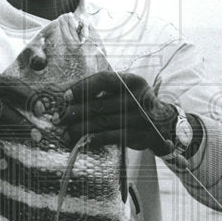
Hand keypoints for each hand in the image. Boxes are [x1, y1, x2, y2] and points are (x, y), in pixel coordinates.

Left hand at [59, 71, 176, 155]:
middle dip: (73, 112)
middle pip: (98, 105)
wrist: (163, 123)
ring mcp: (139, 118)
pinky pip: (110, 137)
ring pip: (101, 123)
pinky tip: (83, 140)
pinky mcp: (139, 135)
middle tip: (58, 118)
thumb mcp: (123, 89)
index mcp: (132, 81)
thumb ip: (98, 89)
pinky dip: (93, 139)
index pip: (103, 80)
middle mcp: (137, 98)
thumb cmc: (134, 102)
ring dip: (79, 129)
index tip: (65, 96)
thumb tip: (64, 92)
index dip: (81, 87)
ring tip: (64, 133)